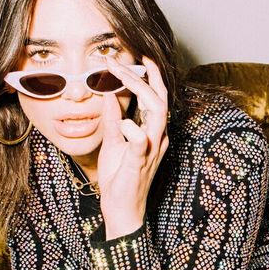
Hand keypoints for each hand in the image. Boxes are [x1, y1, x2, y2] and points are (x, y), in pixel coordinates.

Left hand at [97, 56, 168, 238]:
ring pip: (157, 113)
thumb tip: (109, 93)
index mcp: (152, 132)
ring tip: (121, 76)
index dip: (145, 76)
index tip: (127, 60)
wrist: (121, 210)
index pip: (154, 98)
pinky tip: (122, 122)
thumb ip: (113, 118)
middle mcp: (157, 138)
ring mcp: (151, 150)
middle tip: (123, 60)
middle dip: (145, 76)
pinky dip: (133, 129)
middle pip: (159, 99)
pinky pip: (141, 143)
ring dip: (140, 91)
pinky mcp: (139, 162)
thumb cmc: (119, 179)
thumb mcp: (113, 142)